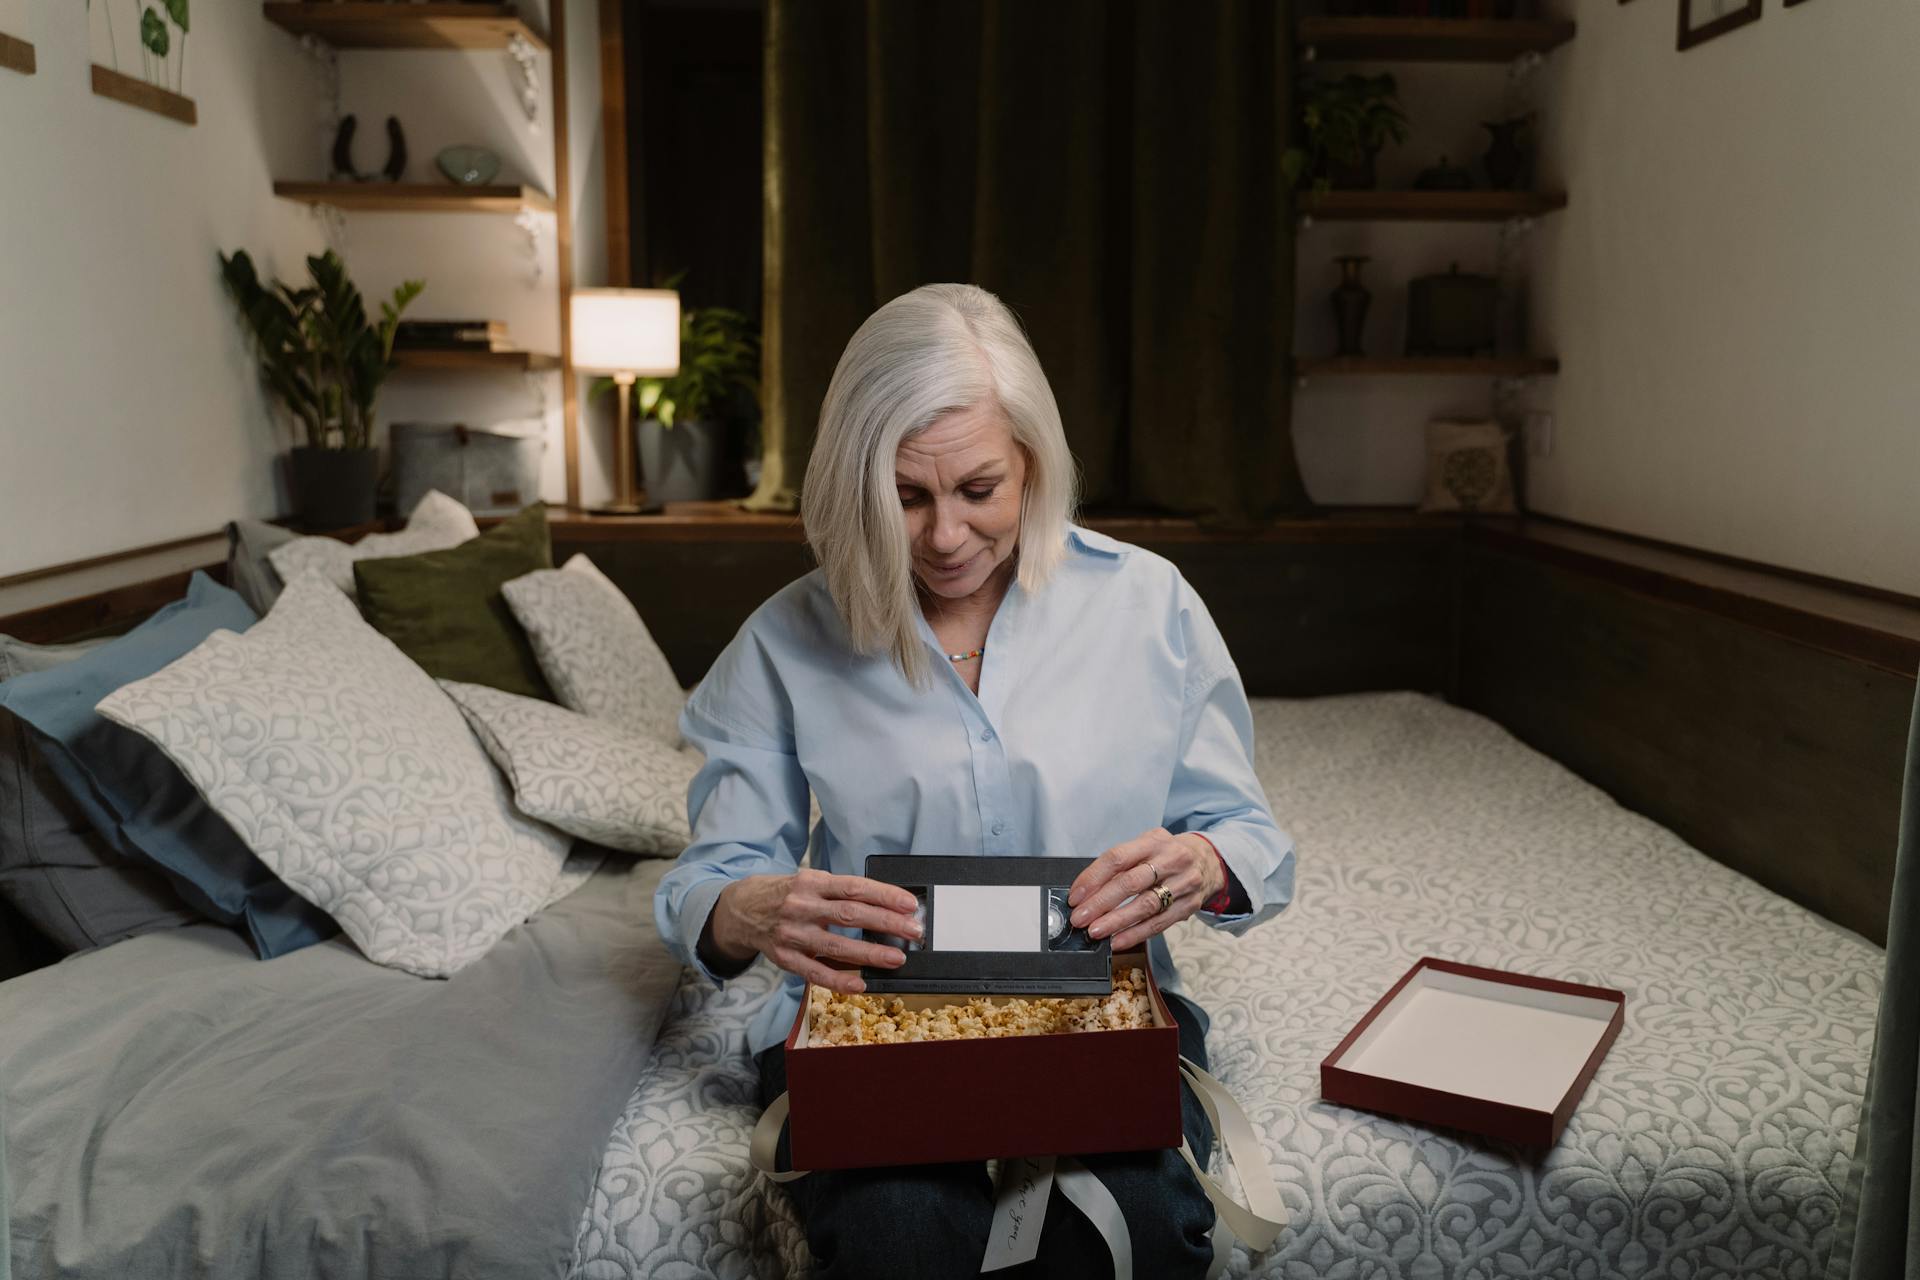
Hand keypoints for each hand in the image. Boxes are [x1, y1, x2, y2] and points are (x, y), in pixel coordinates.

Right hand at [702, 869, 922, 994]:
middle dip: (886, 924)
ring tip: (896, 958)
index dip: (885, 895)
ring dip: (870, 954)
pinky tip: (861, 985)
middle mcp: (802, 906)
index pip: (855, 887)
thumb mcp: (810, 882)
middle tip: (913, 931)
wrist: (741, 909)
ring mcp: (793, 934)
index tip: (909, 904)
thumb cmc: (786, 895)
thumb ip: (840, 893)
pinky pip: (815, 972)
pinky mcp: (785, 958)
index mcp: (812, 883)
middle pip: (850, 915)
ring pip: (837, 946)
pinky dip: (839, 980)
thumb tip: (884, 906)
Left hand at [1066, 828, 1224, 951]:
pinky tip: (1118, 940)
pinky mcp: (1189, 905)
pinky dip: (1136, 934)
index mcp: (1153, 841)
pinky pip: (1159, 923)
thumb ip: (1121, 864)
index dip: (1093, 878)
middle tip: (1080, 918)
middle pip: (1130, 883)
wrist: (1208, 860)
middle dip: (1101, 903)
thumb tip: (1086, 892)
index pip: (1117, 858)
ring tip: (1096, 932)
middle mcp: (1171, 859)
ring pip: (1145, 905)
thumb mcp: (1146, 846)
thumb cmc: (1167, 855)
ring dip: (1117, 921)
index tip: (1076, 896)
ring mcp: (1183, 883)